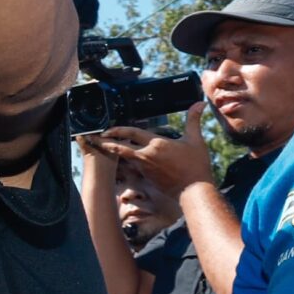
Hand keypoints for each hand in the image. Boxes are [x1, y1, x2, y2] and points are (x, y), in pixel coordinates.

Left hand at [85, 110, 214, 197]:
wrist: (193, 191)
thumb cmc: (195, 166)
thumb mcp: (195, 140)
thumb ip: (193, 120)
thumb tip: (199, 103)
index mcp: (156, 144)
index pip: (132, 133)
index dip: (117, 130)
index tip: (105, 129)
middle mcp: (146, 156)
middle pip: (120, 148)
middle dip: (105, 143)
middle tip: (94, 139)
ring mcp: (145, 168)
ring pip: (126, 157)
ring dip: (116, 152)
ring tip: (105, 146)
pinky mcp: (147, 177)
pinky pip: (134, 166)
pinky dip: (128, 161)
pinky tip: (126, 158)